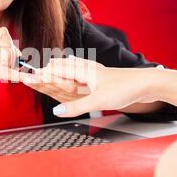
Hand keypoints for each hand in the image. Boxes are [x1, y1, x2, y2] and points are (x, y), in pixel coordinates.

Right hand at [0, 27, 32, 109]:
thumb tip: (18, 59)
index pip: (3, 32)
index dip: (11, 45)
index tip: (12, 58)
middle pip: (8, 44)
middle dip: (14, 58)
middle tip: (10, 70)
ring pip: (7, 53)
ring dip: (11, 67)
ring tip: (3, 76)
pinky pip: (4, 70)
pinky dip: (16, 76)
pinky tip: (24, 79)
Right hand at [33, 56, 156, 116]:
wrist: (147, 84)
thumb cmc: (124, 88)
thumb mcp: (98, 101)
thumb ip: (76, 107)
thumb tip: (57, 111)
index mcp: (83, 71)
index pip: (57, 69)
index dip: (43, 74)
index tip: (29, 77)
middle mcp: (88, 68)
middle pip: (64, 66)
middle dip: (49, 71)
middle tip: (35, 75)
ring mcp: (96, 72)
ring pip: (73, 68)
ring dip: (61, 71)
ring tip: (51, 70)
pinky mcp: (102, 78)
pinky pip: (82, 73)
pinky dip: (74, 74)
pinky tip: (77, 74)